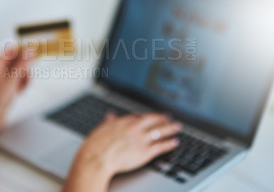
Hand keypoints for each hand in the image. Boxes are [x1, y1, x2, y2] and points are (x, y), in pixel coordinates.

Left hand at [0, 47, 34, 122]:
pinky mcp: (3, 85)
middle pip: (16, 61)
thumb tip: (29, 52)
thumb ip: (22, 65)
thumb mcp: (12, 80)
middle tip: (27, 78)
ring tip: (23, 88)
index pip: (11, 51)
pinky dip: (20, 84)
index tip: (34, 53)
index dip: (23, 52)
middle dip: (24, 69)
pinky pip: (16, 79)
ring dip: (24, 78)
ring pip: (18, 71)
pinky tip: (20, 91)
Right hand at [63, 113, 180, 191]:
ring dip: (170, 128)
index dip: (146, 118)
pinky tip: (175, 142)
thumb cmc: (96, 145)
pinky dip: (169, 144)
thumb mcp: (101, 129)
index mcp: (123, 121)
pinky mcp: (145, 151)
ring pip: (159, 131)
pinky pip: (160, 146)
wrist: (97, 158)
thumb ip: (108, 122)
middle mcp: (134, 128)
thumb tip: (111, 115)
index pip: (138, 117)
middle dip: (162, 118)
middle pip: (152, 120)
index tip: (150, 118)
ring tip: (177, 127)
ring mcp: (141, 139)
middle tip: (168, 117)